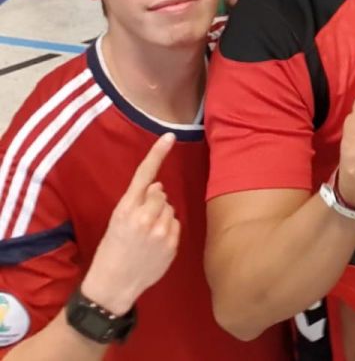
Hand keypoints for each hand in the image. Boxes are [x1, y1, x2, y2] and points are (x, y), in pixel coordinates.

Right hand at [79, 134, 179, 315]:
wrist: (113, 285)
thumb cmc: (112, 251)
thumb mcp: (117, 222)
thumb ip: (137, 202)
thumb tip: (158, 186)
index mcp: (125, 209)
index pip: (144, 176)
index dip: (157, 154)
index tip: (169, 136)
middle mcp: (144, 217)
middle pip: (160, 193)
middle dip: (153, 201)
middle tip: (139, 222)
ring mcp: (160, 231)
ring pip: (169, 208)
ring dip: (161, 215)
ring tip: (145, 235)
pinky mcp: (172, 243)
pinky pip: (176, 224)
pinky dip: (168, 229)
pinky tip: (154, 244)